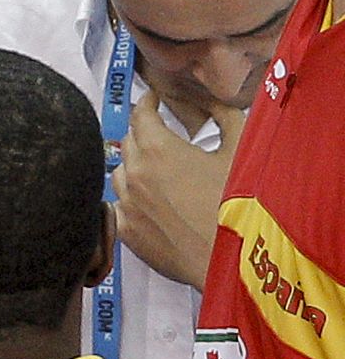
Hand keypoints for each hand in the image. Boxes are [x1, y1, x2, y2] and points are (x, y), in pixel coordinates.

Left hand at [113, 91, 238, 291]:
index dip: (147, 102)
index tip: (152, 99)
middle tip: (158, 132)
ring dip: (133, 165)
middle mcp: (133, 175)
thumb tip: (212, 102)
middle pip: (128, 142)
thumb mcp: (240, 149)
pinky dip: (130, 198)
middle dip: (142, 132)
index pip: (140, 115)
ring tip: (153, 168)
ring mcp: (125, 205)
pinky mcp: (125, 232)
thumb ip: (224, 117)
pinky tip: (146, 201)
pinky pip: (118, 206)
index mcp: (158, 150)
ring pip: (119, 174)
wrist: (230, 259)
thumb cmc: (239, 203)